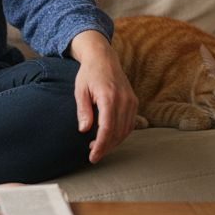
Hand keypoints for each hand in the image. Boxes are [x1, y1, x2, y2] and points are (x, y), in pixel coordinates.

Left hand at [67, 30, 137, 163]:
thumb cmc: (89, 74)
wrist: (103, 58)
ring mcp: (131, 101)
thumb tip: (84, 130)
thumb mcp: (80, 90)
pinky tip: (109, 138)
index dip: (100, 145)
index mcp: (109, 97)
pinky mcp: (134, 101)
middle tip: (93, 155)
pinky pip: (130, 124)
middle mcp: (124, 100)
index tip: (93, 156)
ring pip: (126, 130)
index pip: (107, 128)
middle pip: (118, 132)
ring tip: (99, 147)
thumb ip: (83, 110)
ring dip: (114, 142)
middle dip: (106, 147)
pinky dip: (121, 134)